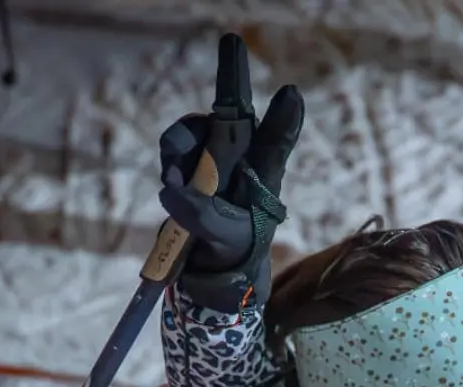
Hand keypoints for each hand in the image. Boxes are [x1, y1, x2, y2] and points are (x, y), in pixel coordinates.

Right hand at [157, 83, 304, 314]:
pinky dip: (170, 163)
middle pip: (233, 111)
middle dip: (231, 78)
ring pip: (195, 130)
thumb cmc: (235, 248)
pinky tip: (172, 185)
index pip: (275, 142)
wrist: (214, 265)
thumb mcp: (226, 239)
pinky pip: (175, 151)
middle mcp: (240, 158)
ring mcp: (211, 160)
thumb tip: (173, 189)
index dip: (284, 119)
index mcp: (263, 174)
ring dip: (181, 142)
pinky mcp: (187, 167)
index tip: (292, 94)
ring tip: (175, 176)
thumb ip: (202, 217)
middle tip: (232, 44)